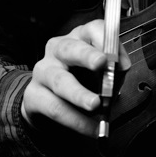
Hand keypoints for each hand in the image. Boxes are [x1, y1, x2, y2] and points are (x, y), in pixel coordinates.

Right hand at [22, 19, 129, 137]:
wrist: (50, 103)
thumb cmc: (82, 80)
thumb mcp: (102, 72)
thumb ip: (114, 70)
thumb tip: (121, 69)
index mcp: (79, 38)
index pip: (92, 29)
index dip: (108, 42)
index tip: (120, 59)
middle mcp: (58, 49)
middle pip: (70, 48)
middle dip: (87, 55)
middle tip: (102, 63)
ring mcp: (43, 71)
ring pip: (60, 81)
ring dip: (79, 94)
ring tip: (95, 105)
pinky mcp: (34, 95)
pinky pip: (56, 108)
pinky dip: (76, 120)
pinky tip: (91, 127)